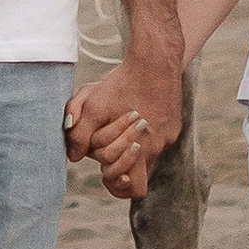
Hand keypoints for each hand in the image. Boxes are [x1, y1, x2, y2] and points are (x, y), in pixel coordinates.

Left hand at [66, 52, 180, 199]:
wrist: (155, 59)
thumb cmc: (122, 83)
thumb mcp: (93, 106)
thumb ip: (80, 135)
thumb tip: (74, 157)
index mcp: (140, 149)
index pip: (135, 190)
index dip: (117, 183)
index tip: (105, 171)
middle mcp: (159, 147)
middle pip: (143, 178)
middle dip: (123, 169)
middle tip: (109, 153)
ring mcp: (169, 135)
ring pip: (149, 155)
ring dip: (133, 149)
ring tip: (120, 129)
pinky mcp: (174, 123)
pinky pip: (158, 138)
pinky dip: (145, 133)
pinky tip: (136, 113)